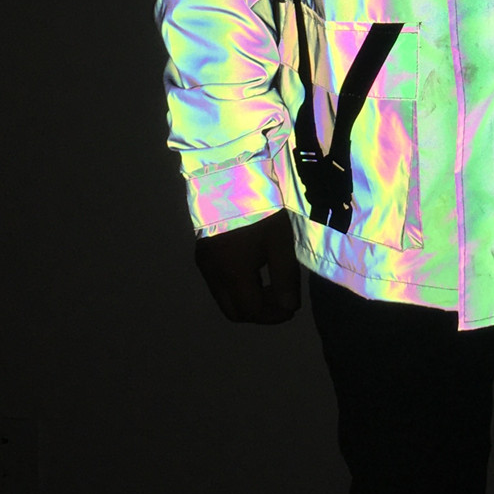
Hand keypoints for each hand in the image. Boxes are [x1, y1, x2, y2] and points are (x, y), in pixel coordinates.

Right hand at [193, 209, 302, 323]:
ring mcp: (204, 265)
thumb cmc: (260, 209)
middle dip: (259, 312)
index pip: (252, 311)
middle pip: (234, 311)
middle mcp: (213, 275)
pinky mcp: (202, 254)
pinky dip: (236, 288)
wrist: (229, 177)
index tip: (291, 307)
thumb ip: (285, 277)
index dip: (274, 316)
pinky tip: (253, 271)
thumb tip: (288, 307)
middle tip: (280, 300)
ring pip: (224, 299)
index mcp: (233, 274)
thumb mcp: (280, 241)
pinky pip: (218, 284)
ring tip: (270, 284)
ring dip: (247, 300)